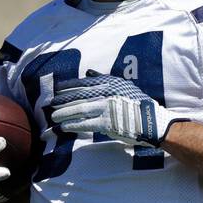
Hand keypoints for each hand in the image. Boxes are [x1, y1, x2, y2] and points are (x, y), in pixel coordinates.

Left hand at [51, 71, 188, 145]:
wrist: (152, 121)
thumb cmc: (139, 104)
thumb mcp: (123, 86)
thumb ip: (104, 79)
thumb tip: (88, 74)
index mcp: (109, 83)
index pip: (83, 83)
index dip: (68, 87)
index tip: (56, 90)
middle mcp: (106, 93)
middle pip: (78, 96)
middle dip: (62, 101)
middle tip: (50, 105)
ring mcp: (106, 108)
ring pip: (79, 110)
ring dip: (64, 114)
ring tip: (53, 118)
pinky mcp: (107, 123)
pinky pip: (85, 124)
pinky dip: (73, 126)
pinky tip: (64, 128)